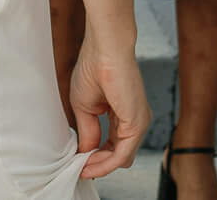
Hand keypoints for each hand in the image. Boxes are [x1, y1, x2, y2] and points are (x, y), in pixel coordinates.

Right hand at [66, 31, 147, 177]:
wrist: (104, 48)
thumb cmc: (94, 67)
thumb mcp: (85, 107)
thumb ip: (88, 131)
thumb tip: (85, 152)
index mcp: (123, 114)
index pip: (113, 146)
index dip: (95, 157)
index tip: (77, 163)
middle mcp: (135, 120)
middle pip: (119, 155)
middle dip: (97, 164)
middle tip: (78, 167)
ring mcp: (138, 122)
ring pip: (121, 158)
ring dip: (99, 166)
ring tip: (81, 166)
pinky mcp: (137, 123)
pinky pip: (122, 154)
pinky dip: (105, 163)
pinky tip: (89, 163)